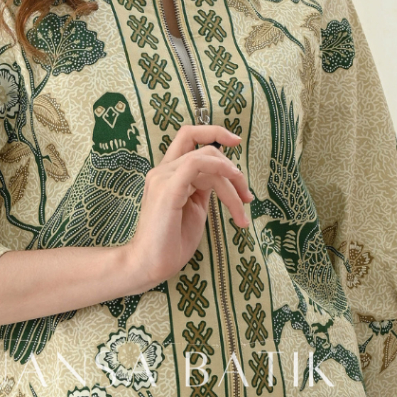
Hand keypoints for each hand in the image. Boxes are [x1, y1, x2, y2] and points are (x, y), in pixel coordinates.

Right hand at [124, 124, 252, 290]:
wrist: (150, 265)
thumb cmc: (171, 242)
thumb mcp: (195, 208)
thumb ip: (204, 188)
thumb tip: (223, 176)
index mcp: (168, 173)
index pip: (188, 136)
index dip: (213, 132)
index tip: (236, 141)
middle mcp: (163, 170)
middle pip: (204, 147)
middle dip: (232, 167)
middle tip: (247, 196)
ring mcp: (163, 177)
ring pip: (207, 159)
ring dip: (232, 182)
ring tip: (242, 208)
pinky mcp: (167, 189)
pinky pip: (195, 165)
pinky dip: (220, 173)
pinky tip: (233, 196)